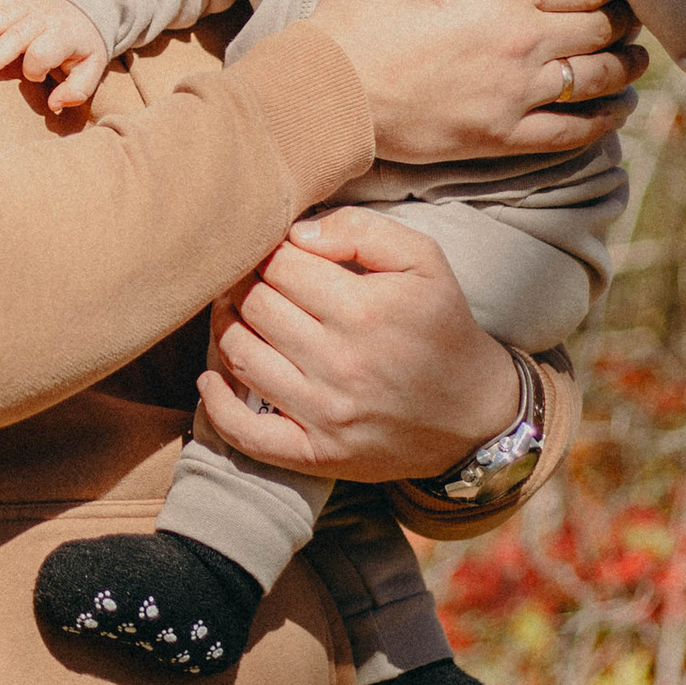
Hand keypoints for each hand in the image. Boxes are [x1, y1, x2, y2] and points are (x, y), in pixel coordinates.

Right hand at [0, 0, 111, 115]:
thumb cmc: (82, 43)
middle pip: (19, 35)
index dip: (34, 69)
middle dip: (0, 53)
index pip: (44, 53)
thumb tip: (54, 104)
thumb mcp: (91, 67)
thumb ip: (78, 89)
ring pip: (5, 15)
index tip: (34, 77)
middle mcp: (46, 18)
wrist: (86, 1)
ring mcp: (30, 4)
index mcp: (65, 36)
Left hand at [198, 207, 522, 480]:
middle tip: (248, 278)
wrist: (474, 416)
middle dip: (244, 284)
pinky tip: (211, 377)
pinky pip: (245, 432)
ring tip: (236, 312)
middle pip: (255, 306)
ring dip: (226, 328)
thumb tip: (297, 233)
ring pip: (240, 356)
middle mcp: (341, 363)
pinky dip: (217, 404)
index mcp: (365, 310)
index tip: (273, 251)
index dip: (268, 250)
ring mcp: (325, 413)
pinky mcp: (317, 453)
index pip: (281, 266)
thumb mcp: (425, 262)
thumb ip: (362, 230)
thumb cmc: (443, 328)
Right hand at [311, 0, 646, 160]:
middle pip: (599, 29)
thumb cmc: (363, 10)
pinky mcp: (503, 134)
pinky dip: (602, 121)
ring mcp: (518, 90)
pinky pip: (570, 130)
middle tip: (631, 21)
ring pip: (596, 78)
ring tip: (635, 61)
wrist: (333, 88)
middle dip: (622, 23)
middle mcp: (526, 39)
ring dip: (624, 68)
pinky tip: (615, 112)